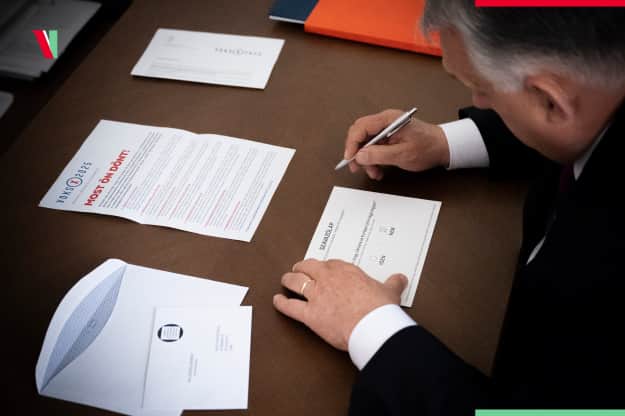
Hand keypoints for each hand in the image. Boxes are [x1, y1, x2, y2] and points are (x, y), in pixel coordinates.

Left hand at [273, 259, 407, 350]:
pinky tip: (277, 301)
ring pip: (295, 282)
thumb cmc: (380, 308)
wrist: (372, 324)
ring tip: (286, 280)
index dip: (324, 267)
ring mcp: (316, 296)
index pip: (329, 264)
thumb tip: (400, 279)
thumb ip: (393, 283)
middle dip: (301, 267)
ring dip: (288, 280)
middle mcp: (327, 279)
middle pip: (307, 267)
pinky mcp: (310, 315)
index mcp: (345, 271)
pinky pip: (290, 307)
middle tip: (299, 269)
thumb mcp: (390, 291)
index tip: (323, 269)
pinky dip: (281, 304)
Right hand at [344, 109, 449, 179]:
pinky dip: (373, 158)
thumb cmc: (427, 147)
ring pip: (366, 142)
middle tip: (356, 167)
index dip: (352, 143)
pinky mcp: (389, 136)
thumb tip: (359, 156)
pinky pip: (374, 146)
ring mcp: (386, 128)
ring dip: (366, 159)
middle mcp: (386, 121)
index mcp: (389, 119)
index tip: (350, 158)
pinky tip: (378, 169)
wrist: (443, 147)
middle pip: (360, 134)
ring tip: (374, 172)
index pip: (361, 127)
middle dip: (357, 152)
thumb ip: (379, 155)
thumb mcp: (402, 155)